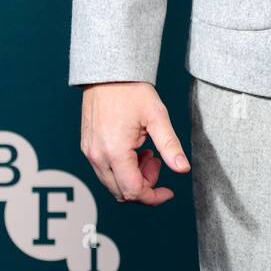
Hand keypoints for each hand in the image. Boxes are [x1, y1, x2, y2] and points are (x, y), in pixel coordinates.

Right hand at [79, 81, 189, 204]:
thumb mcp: (157, 116)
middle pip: (122, 192)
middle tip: (156, 159)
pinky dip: (121, 169)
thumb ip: (170, 146)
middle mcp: (98, 156)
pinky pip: (104, 171)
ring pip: (112, 183)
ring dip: (133, 177)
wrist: (108, 73)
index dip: (153, 197)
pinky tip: (133, 149)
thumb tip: (183, 168)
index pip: (133, 191)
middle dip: (144, 184)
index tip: (168, 192)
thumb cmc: (131, 91)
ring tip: (146, 151)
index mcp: (115, 151)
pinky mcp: (87, 147)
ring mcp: (90, 153)